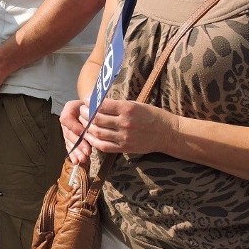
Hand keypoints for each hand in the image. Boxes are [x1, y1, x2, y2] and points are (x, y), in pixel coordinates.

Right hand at [60, 100, 92, 164]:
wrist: (94, 106)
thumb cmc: (95, 105)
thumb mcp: (93, 103)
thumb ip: (92, 110)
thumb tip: (95, 120)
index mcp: (69, 109)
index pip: (67, 119)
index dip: (74, 127)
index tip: (84, 133)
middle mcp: (66, 120)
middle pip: (68, 133)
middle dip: (78, 144)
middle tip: (88, 151)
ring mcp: (67, 130)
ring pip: (69, 142)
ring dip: (76, 152)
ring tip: (83, 159)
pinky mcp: (70, 138)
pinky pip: (70, 146)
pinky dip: (74, 154)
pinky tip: (77, 161)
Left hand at [62, 98, 177, 161]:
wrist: (168, 133)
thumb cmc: (152, 115)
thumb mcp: (136, 104)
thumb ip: (118, 105)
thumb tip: (98, 102)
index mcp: (128, 108)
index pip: (102, 105)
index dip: (90, 103)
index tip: (85, 100)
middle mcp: (125, 123)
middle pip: (97, 119)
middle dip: (85, 114)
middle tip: (81, 111)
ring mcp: (125, 137)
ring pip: (98, 132)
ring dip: (87, 127)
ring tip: (83, 122)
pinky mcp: (125, 148)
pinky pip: (104, 146)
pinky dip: (94, 141)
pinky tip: (89, 136)